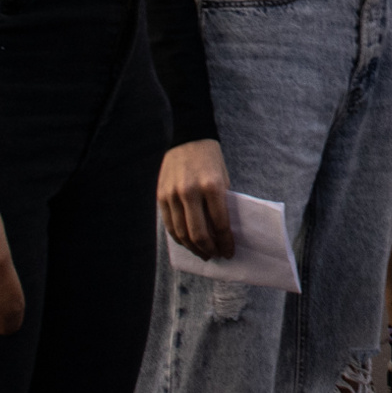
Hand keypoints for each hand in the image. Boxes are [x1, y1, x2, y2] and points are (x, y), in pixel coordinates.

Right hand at [157, 139, 234, 259]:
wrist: (189, 137)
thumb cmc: (211, 160)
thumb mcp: (223, 179)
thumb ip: (222, 204)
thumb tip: (222, 234)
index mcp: (212, 186)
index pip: (220, 224)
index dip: (226, 242)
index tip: (229, 252)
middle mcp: (190, 191)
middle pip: (199, 234)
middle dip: (209, 249)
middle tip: (215, 255)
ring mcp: (173, 194)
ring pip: (181, 233)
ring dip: (193, 248)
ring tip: (203, 253)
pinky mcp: (161, 195)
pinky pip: (169, 225)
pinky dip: (179, 238)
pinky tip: (188, 242)